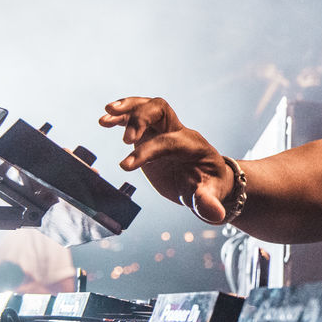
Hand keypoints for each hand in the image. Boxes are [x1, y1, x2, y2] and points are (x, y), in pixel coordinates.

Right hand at [99, 97, 232, 223]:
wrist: (208, 180)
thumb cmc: (209, 188)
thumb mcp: (210, 197)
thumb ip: (208, 203)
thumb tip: (216, 214)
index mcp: (193, 146)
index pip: (169, 141)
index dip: (147, 151)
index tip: (125, 166)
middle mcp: (179, 132)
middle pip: (161, 110)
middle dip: (141, 118)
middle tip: (124, 141)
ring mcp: (165, 131)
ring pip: (148, 106)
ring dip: (127, 107)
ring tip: (106, 116)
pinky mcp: (152, 134)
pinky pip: (138, 116)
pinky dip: (121, 115)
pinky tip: (105, 120)